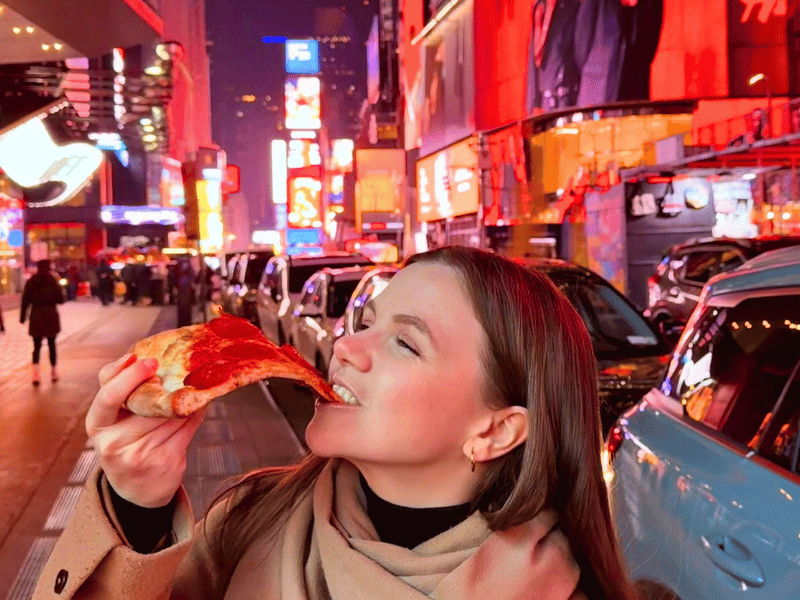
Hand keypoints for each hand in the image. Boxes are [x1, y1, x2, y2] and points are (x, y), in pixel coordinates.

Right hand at [85, 354, 205, 507]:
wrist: (137, 491)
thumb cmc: (126, 443)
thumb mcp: (114, 421)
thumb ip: (126, 393)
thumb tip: (156, 361)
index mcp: (98, 425)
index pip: (108, 395)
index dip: (127, 375)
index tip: (145, 359)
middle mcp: (114, 442)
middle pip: (147, 403)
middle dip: (165, 385)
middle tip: (179, 369)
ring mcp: (139, 454)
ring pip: (171, 413)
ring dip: (184, 399)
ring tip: (192, 386)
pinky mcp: (165, 460)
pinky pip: (187, 427)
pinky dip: (195, 413)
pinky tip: (197, 406)